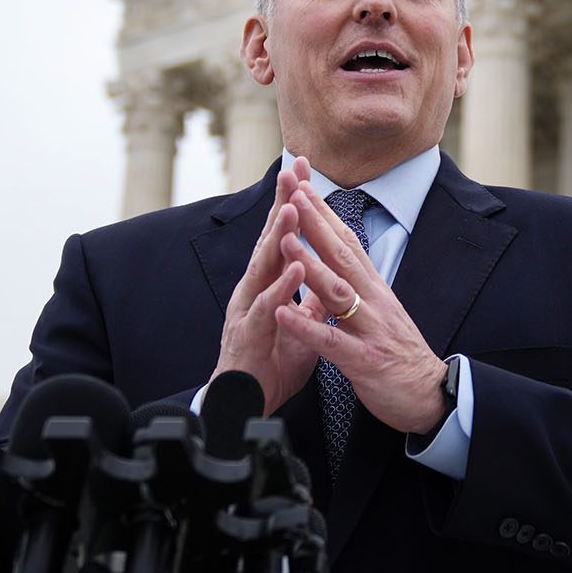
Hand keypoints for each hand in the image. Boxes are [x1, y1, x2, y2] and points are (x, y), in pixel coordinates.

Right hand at [212, 157, 320, 414]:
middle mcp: (256, 289)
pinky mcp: (249, 335)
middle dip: (282, 204)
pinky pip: (267, 308)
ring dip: (278, 238)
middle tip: (293, 170)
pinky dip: (281, 288)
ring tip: (293, 208)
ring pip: (264, 267)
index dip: (295, 203)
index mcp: (271, 283)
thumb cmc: (271, 360)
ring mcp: (249, 309)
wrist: (247, 403)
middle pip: (270, 240)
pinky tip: (295, 270)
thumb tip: (324, 276)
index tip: (305, 169)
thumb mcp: (300, 324)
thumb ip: (310, 298)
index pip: (285, 236)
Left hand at [272, 181, 447, 434]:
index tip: (305, 188)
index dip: (326, 216)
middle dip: (316, 224)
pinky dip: (305, 326)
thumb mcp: (381, 312)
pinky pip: (330, 341)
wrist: (431, 395)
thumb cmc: (401, 355)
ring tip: (284, 241)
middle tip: (295, 193)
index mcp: (375, 290)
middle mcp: (374, 301)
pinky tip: (283, 313)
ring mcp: (370, 329)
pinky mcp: (364, 361)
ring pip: (337, 291)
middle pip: (342, 256)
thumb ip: (360, 287)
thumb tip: (341, 261)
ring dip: (310, 265)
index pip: (348, 244)